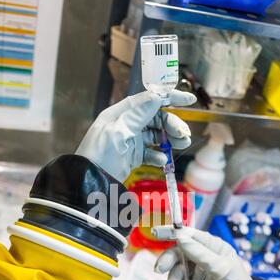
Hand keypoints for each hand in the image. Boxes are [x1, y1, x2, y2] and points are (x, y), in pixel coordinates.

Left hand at [76, 90, 195, 181]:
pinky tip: (162, 161)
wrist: (90, 182)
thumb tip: (156, 96)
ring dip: (170, 139)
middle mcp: (127, 125)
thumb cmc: (99, 154)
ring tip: (181, 145)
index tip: (189, 100)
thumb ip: (138, 115)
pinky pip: (151, 153)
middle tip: (184, 136)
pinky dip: (159, 156)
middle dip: (172, 125)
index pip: (148, 100)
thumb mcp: (118, 132)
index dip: (169, 98)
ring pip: (156, 135)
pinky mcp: (133, 157)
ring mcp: (130, 141)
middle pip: (156, 119)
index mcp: (121, 114)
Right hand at [154, 226, 260, 279]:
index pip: (191, 235)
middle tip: (159, 270)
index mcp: (214, 247)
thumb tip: (180, 237)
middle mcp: (205, 256)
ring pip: (177, 268)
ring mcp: (199, 271)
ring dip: (173, 279)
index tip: (157, 233)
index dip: (174, 233)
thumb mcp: (220, 269)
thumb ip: (200, 253)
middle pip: (179, 252)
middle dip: (169, 261)